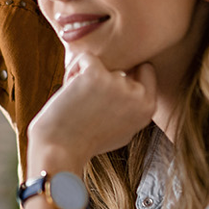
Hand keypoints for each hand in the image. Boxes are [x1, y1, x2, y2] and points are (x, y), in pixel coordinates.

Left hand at [27, 55, 156, 172]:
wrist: (61, 150)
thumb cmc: (86, 141)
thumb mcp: (123, 128)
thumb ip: (132, 106)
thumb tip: (131, 78)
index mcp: (148, 108)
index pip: (145, 70)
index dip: (125, 73)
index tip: (106, 88)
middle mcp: (138, 95)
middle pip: (119, 67)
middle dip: (102, 78)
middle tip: (88, 102)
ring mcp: (118, 83)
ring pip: (101, 62)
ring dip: (84, 76)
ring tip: (76, 101)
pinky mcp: (96, 75)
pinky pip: (85, 58)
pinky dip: (73, 70)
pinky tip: (68, 90)